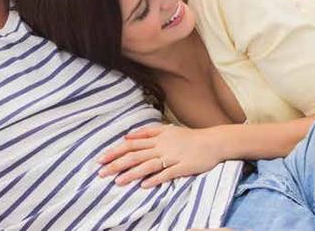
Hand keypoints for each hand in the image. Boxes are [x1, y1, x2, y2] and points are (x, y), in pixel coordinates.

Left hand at [97, 124, 223, 187]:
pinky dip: (155, 179)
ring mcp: (172, 157)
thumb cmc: (189, 137)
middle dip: (117, 164)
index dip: (115, 151)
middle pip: (135, 155)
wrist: (213, 142)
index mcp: (157, 137)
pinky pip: (167, 174)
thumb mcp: (167, 129)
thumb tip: (127, 136)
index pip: (131, 144)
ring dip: (132, 174)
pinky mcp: (183, 167)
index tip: (101, 159)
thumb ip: (147, 132)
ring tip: (118, 182)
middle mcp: (162, 146)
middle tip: (102, 173)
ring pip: (148, 165)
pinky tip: (144, 185)